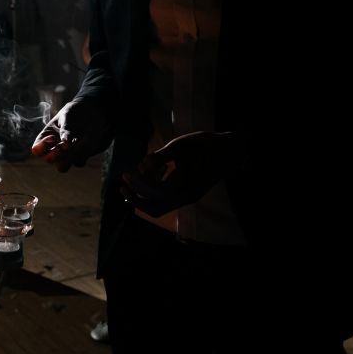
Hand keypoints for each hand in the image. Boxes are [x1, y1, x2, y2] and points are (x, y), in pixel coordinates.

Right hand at [31, 97, 110, 172]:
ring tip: (76, 145)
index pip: (37, 150)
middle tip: (63, 147)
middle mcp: (54, 148)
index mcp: (46, 137)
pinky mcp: (80, 156)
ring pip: (62, 167)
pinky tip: (86, 141)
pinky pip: (79, 162)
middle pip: (49, 160)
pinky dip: (82, 154)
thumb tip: (66, 145)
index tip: (53, 137)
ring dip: (68, 159)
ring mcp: (67, 154)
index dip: (42, 146)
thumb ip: (65, 129)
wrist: (91, 112)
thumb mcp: (67, 115)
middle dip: (55, 155)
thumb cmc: (74, 112)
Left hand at [120, 131, 243, 216]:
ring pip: (160, 207)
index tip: (126, 173)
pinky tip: (154, 173)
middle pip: (154, 209)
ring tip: (132, 179)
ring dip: (144, 197)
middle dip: (135, 199)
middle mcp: (185, 197)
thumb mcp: (180, 145)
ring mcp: (187, 198)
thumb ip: (159, 157)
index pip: (153, 192)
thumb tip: (141, 166)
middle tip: (123, 185)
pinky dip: (155, 191)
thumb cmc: (205, 145)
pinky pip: (167, 200)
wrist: (229, 152)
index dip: (137, 183)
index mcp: (183, 185)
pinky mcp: (188, 195)